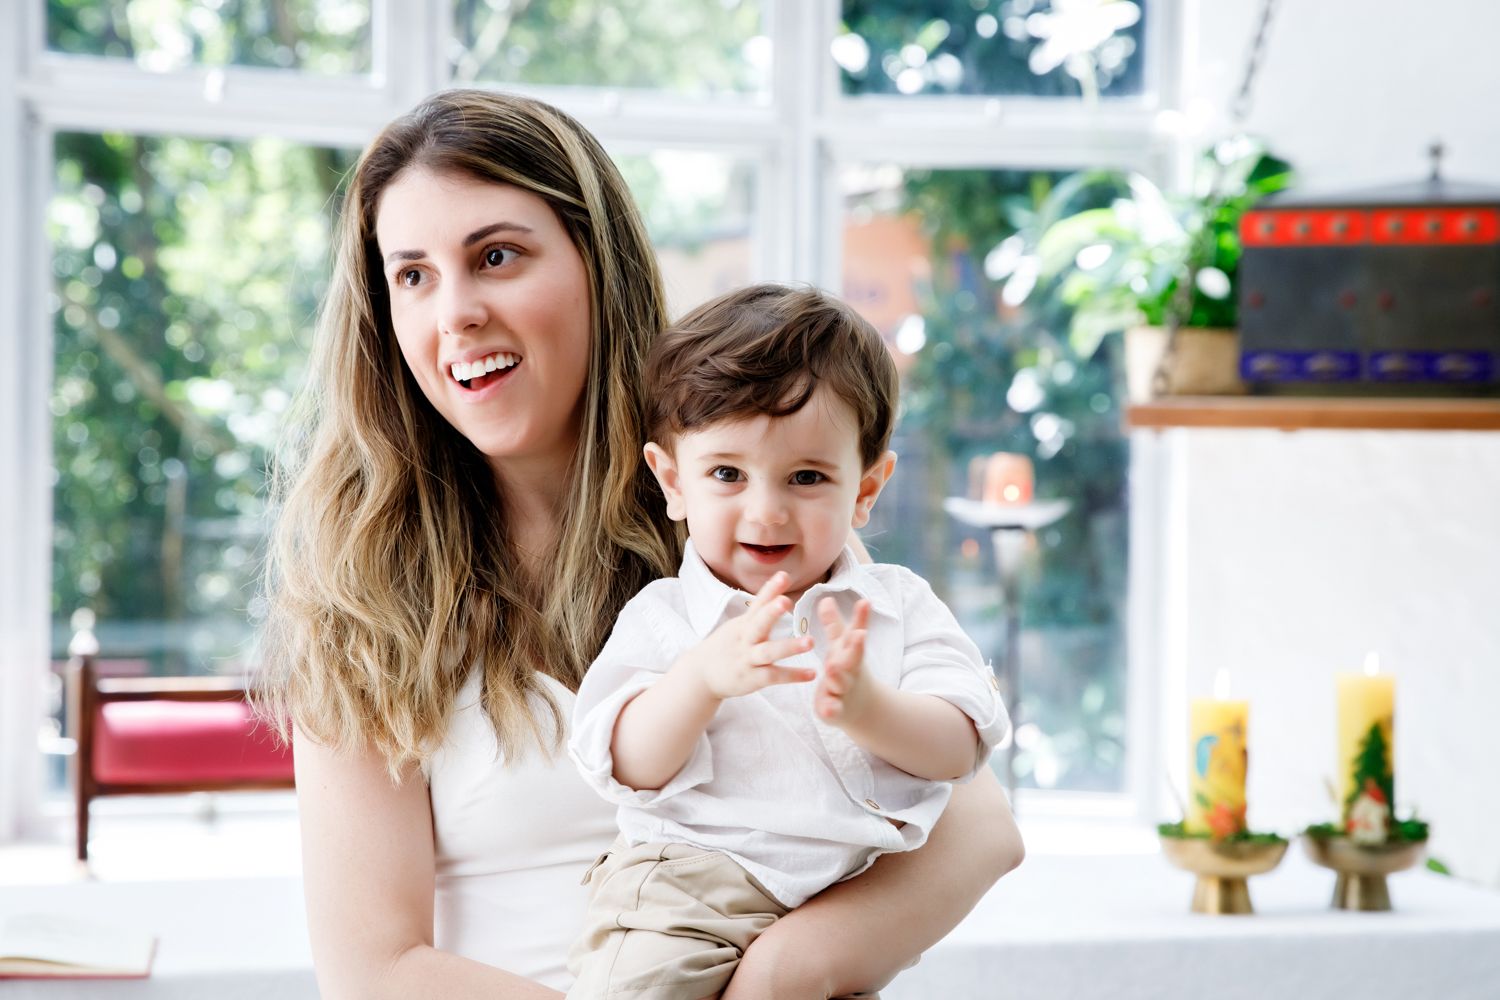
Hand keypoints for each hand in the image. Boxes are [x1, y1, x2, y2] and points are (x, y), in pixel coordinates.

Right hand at [688, 571, 815, 699]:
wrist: (702, 675)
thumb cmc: (725, 648)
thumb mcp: (737, 627)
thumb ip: (757, 613)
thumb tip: (776, 593)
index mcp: (743, 624)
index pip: (757, 603)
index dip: (770, 589)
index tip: (784, 575)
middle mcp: (745, 639)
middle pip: (758, 623)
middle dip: (771, 612)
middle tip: (786, 601)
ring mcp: (747, 659)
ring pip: (768, 651)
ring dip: (789, 646)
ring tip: (810, 642)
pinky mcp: (751, 678)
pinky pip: (773, 676)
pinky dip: (793, 676)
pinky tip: (812, 674)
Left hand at [813, 597, 873, 726]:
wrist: (860, 706)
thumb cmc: (846, 668)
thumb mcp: (841, 647)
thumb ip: (834, 625)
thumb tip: (826, 597)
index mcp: (851, 651)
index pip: (856, 632)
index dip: (861, 618)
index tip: (864, 602)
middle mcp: (850, 668)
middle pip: (854, 656)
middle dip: (856, 646)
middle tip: (859, 635)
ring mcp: (844, 689)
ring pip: (841, 682)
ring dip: (838, 675)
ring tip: (832, 667)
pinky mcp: (836, 709)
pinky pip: (833, 709)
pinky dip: (831, 709)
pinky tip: (827, 708)